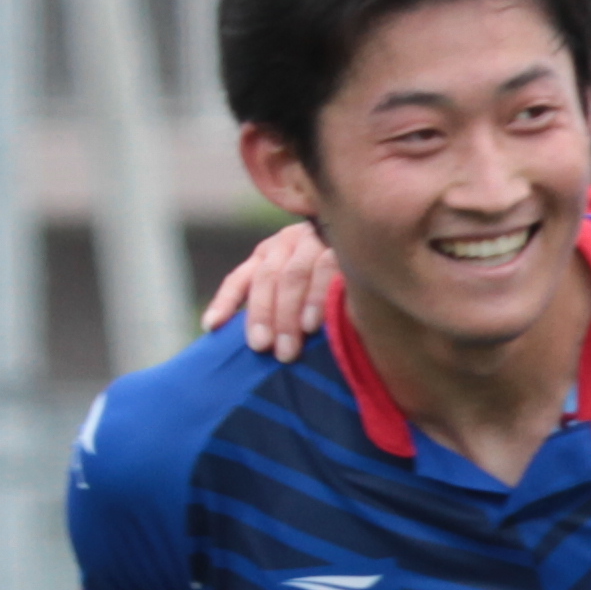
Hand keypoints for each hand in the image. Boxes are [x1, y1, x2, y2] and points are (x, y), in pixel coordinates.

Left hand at [198, 221, 338, 361]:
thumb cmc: (333, 286)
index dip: (225, 301)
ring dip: (289, 314)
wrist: (378, 243)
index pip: (241, 278)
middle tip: (265, 349)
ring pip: (293, 275)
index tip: (212, 327)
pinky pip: (328, 270)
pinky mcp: (345, 244)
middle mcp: (288, 243)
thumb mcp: (298, 290)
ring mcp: (316, 239)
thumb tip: (242, 341)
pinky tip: (315, 324)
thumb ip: (277, 305)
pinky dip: (318, 299)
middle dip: (264, 316)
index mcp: (269, 254)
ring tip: (289, 350)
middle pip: (268, 278)